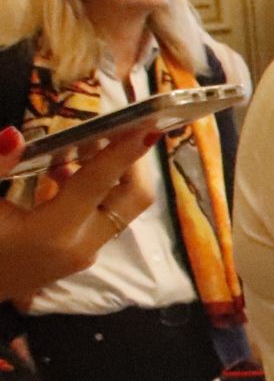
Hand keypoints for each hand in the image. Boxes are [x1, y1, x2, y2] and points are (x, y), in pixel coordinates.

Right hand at [0, 128, 158, 303]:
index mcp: (54, 232)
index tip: (150, 124)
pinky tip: (62, 170)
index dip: (124, 150)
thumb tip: (16, 134)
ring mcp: (83, 255)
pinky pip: (101, 218)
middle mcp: (81, 246)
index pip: (100, 182)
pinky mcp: (78, 256)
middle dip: (131, 160)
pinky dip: (94, 191)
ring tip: (84, 141)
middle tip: (116, 127)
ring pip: (120, 208)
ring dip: (112, 174)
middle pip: (131, 197)